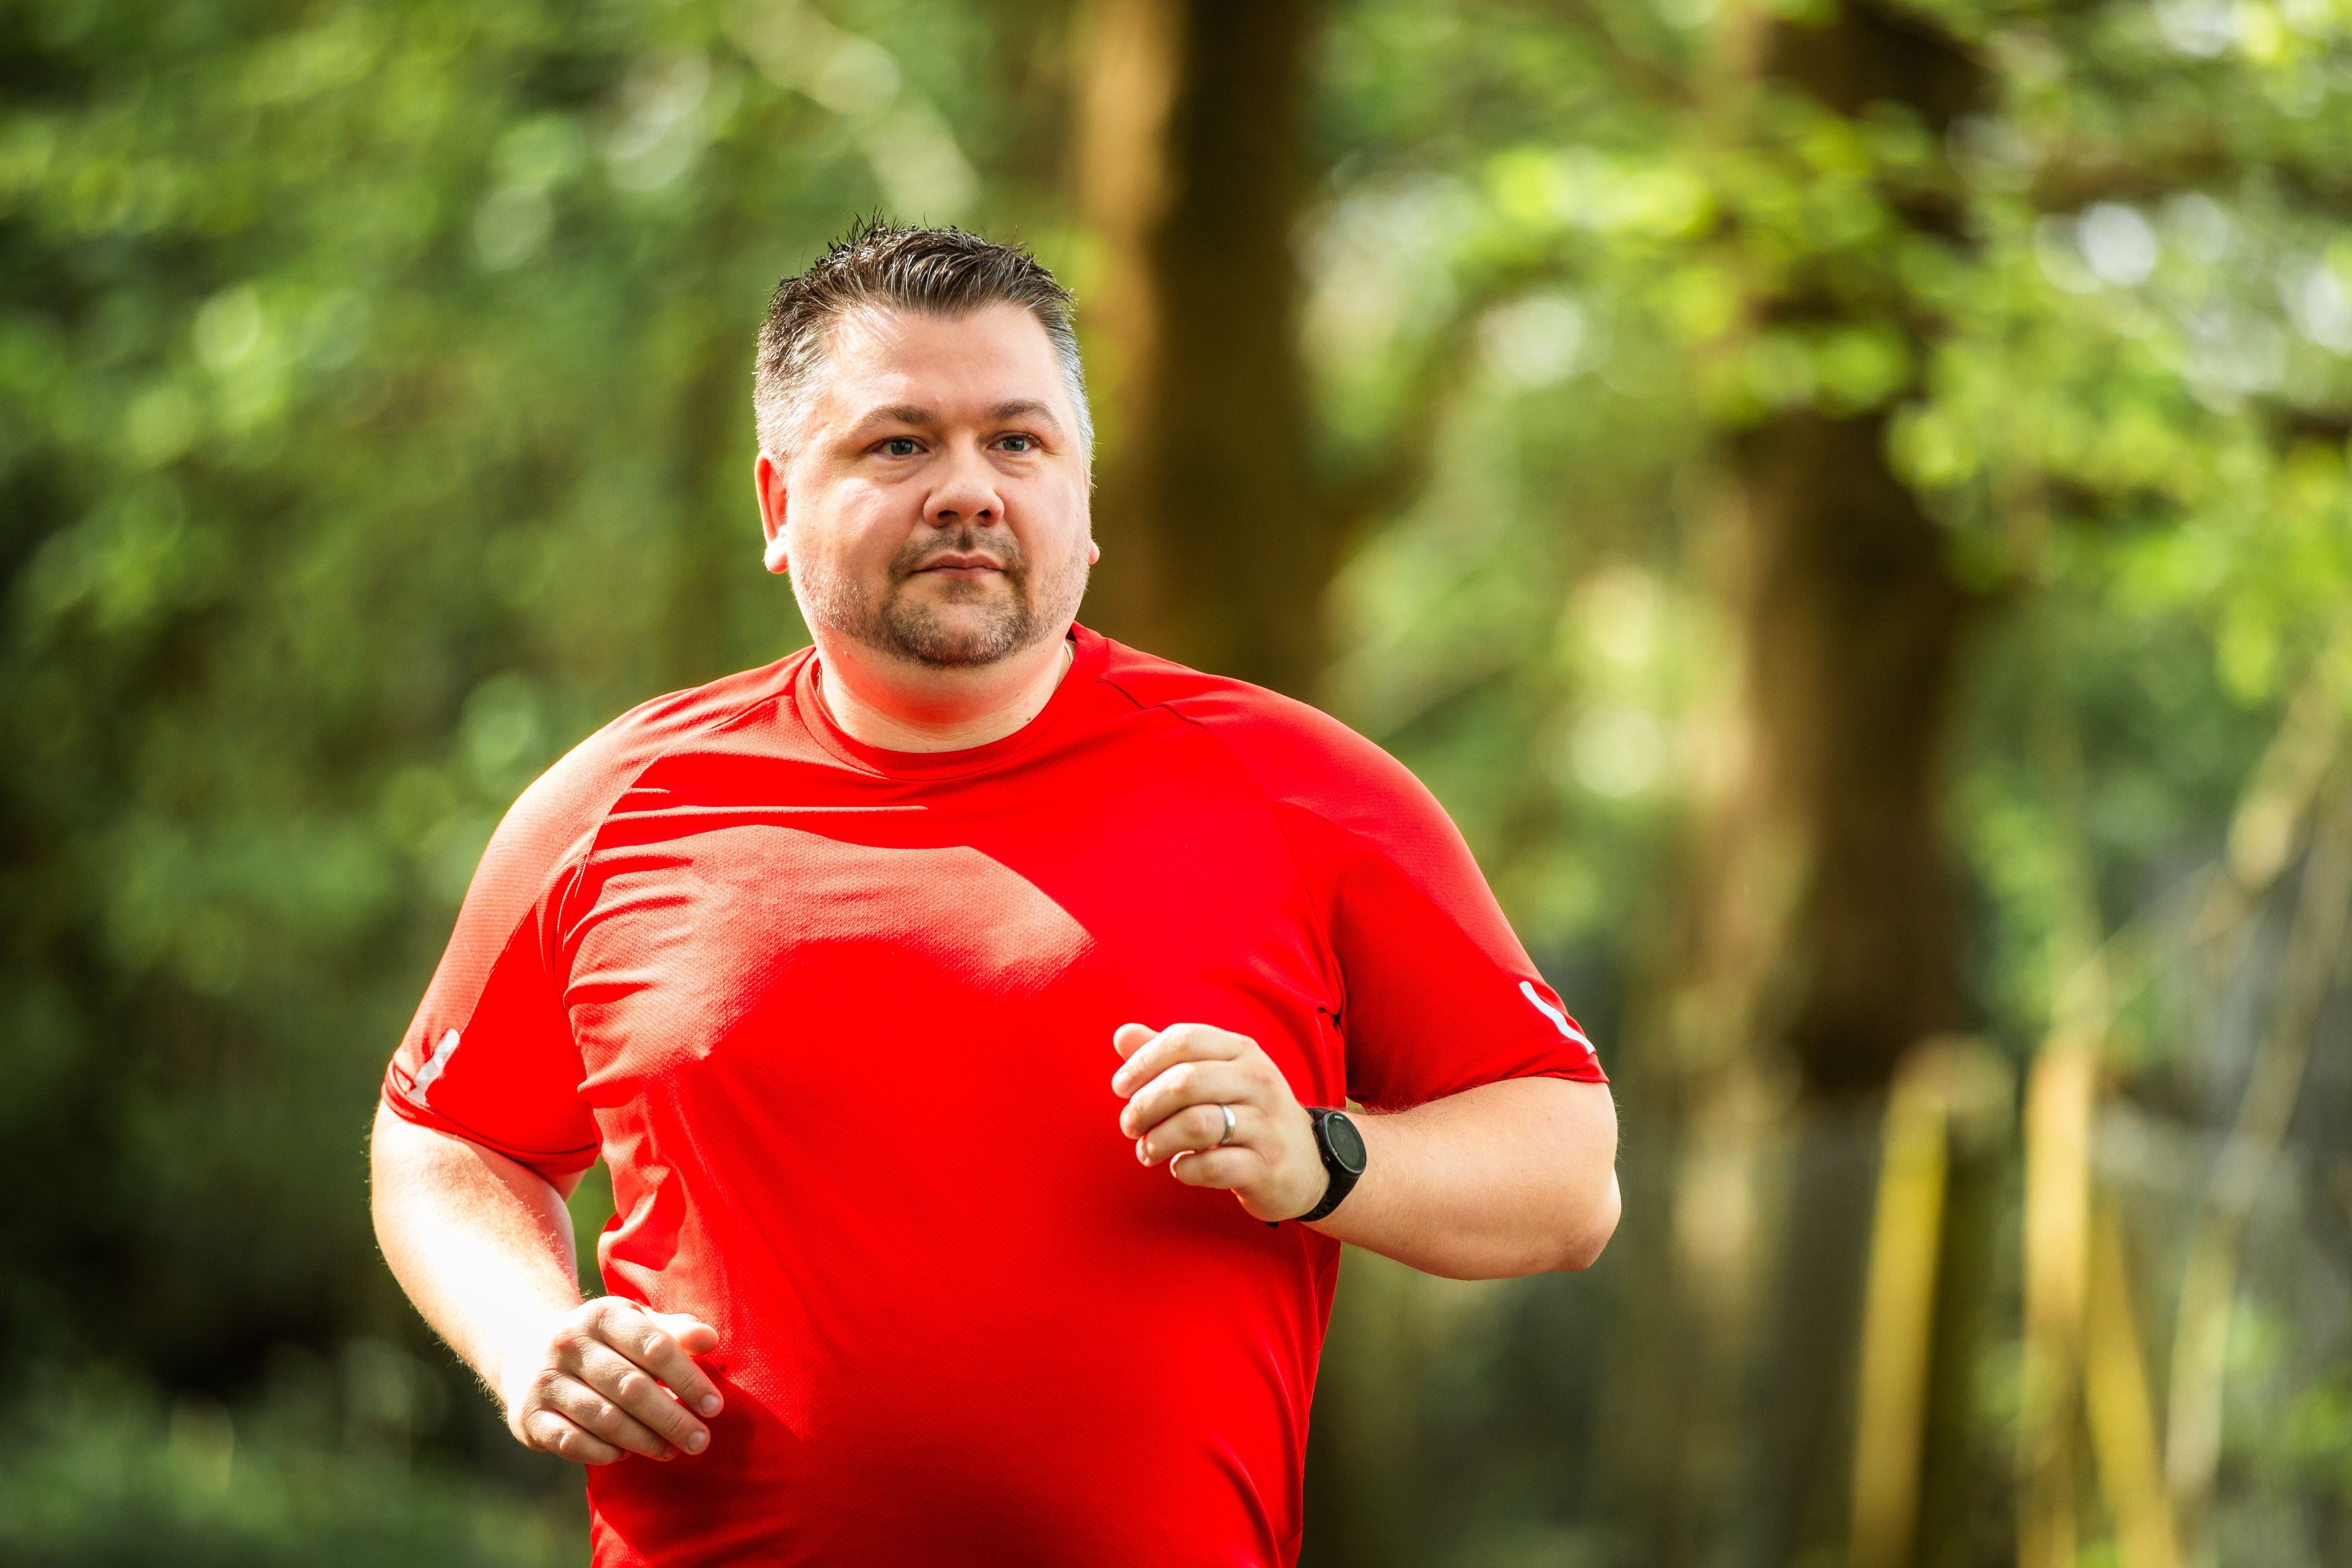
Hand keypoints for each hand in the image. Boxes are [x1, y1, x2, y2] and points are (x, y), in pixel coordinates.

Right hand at [499, 1297, 722, 1464]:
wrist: (529, 1352)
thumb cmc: (604, 1342)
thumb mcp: (636, 1325)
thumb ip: (674, 1332)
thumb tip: (709, 1339)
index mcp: (602, 1315)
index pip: (654, 1347)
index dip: (688, 1379)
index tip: (714, 1407)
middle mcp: (569, 1344)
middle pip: (631, 1387)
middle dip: (671, 1418)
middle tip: (700, 1441)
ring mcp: (545, 1380)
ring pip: (604, 1418)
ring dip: (643, 1440)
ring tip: (672, 1450)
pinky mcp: (528, 1415)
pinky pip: (572, 1442)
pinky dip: (604, 1452)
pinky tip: (627, 1455)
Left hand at [1111, 1022, 1327, 1222]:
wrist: (1308, 1163)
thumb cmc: (1248, 1113)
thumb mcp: (1216, 1075)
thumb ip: (1170, 1056)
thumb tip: (1122, 1034)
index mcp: (1242, 1051)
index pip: (1184, 1039)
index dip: (1143, 1061)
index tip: (1121, 1087)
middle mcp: (1258, 1081)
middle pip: (1186, 1081)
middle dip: (1144, 1105)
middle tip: (1128, 1125)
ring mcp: (1266, 1124)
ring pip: (1197, 1124)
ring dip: (1159, 1139)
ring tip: (1147, 1151)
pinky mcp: (1267, 1166)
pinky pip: (1214, 1165)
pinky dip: (1186, 1168)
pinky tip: (1179, 1168)